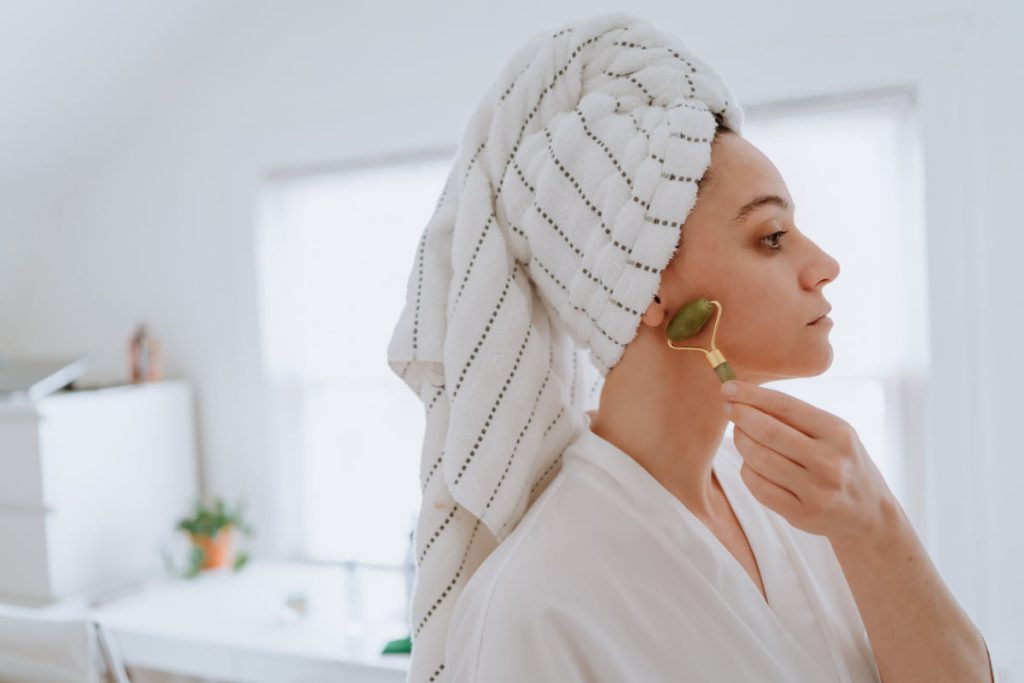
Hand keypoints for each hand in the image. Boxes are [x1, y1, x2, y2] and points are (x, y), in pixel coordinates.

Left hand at [721, 380, 895, 542]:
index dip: (752, 396)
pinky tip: (750, 463)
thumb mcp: (833, 433)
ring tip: (741, 434)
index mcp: (838, 433)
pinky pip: (759, 487)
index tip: (728, 388)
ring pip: (758, 459)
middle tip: (728, 408)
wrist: (870, 514)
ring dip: (741, 443)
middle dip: (741, 416)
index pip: (785, 406)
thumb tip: (746, 397)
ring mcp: (816, 491)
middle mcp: (829, 462)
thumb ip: (796, 418)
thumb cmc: (843, 463)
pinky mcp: (803, 515)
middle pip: (768, 432)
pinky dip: (747, 470)